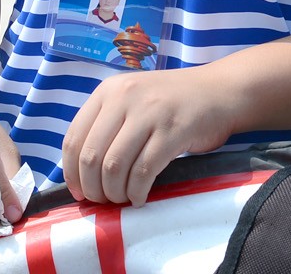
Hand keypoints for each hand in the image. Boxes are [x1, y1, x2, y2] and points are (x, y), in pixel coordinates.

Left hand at [62, 67, 236, 206]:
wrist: (219, 91)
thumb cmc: (172, 102)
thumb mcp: (132, 101)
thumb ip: (107, 125)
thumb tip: (82, 173)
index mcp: (108, 91)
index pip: (74, 138)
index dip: (71, 173)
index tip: (79, 192)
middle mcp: (124, 97)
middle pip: (91, 156)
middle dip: (93, 188)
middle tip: (103, 200)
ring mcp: (150, 112)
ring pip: (114, 166)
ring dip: (114, 192)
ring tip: (123, 198)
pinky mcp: (173, 130)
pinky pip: (144, 171)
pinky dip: (137, 192)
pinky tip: (140, 197)